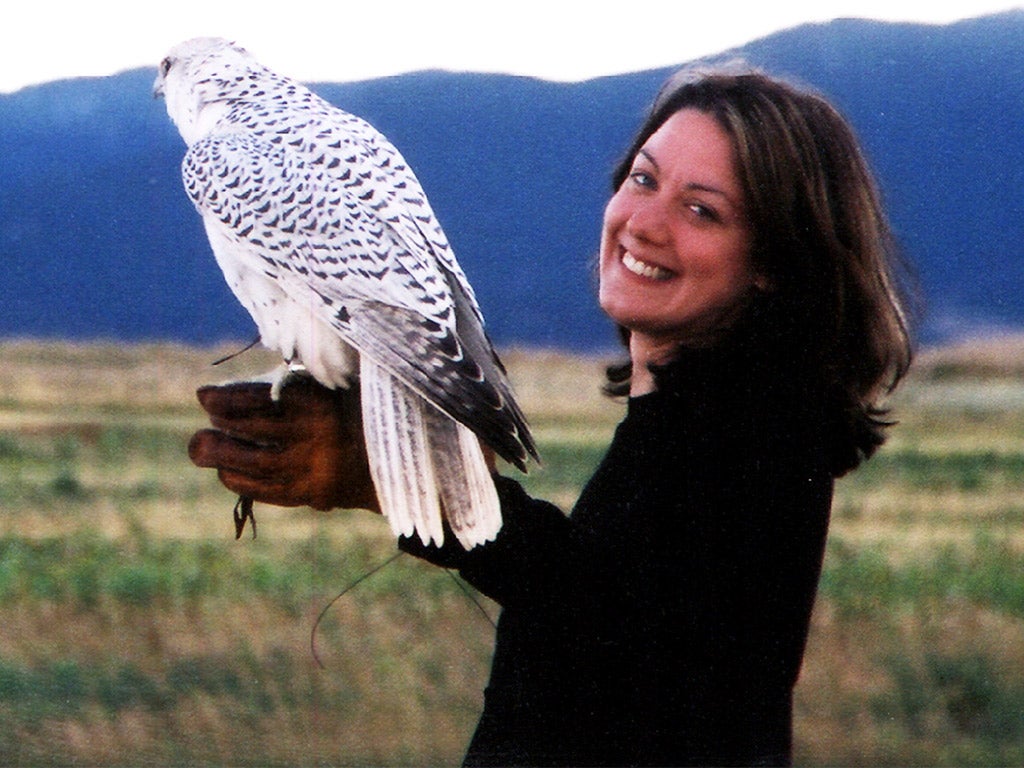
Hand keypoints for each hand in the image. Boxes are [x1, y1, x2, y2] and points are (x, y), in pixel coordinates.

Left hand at [187, 376, 379, 512]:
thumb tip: (222, 396)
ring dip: (222, 456)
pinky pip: (268, 490)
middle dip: (222, 426)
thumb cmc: (346, 413)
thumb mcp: (326, 390)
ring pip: (258, 463)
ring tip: (201, 448)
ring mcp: (316, 467)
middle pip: (258, 429)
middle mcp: (318, 434)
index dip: (228, 398)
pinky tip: (226, 472)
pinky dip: (241, 481)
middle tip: (204, 425)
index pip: (264, 398)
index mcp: (321, 401)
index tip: (204, 397)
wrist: (388, 459)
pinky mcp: (313, 493)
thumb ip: (285, 388)